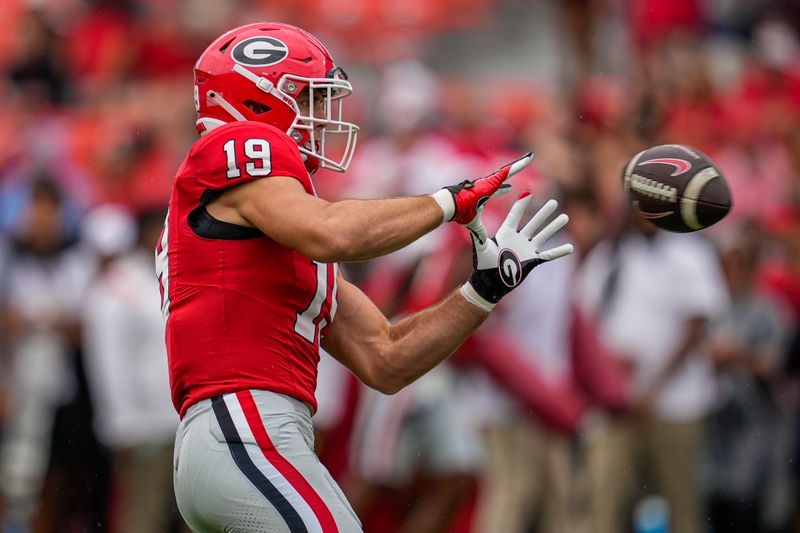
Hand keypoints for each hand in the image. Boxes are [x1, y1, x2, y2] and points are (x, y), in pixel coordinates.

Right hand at [431, 152, 532, 223]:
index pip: (496, 190)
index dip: (502, 190)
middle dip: (514, 169)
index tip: (509, 189)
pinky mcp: (492, 180)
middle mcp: (487, 185)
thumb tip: (482, 241)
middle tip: (524, 163)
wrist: (453, 206)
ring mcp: (490, 181)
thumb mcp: (473, 224)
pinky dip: (519, 165)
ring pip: (509, 170)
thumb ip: (479, 231)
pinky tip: (529, 158)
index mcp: (483, 194)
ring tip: (530, 157)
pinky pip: (509, 171)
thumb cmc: (460, 213)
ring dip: (520, 164)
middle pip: (504, 176)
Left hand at [459, 192, 573, 311]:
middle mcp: (518, 239)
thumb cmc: (482, 264)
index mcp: (505, 233)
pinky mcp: (531, 262)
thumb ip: (478, 231)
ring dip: (554, 227)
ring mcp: (526, 250)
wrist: (489, 283)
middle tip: (554, 201)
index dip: (522, 204)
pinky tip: (570, 247)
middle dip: (544, 213)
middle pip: (533, 222)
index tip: (528, 192)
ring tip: (564, 217)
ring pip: (543, 235)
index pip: (516, 215)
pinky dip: (559, 252)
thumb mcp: (480, 245)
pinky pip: (548, 255)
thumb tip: (471, 217)